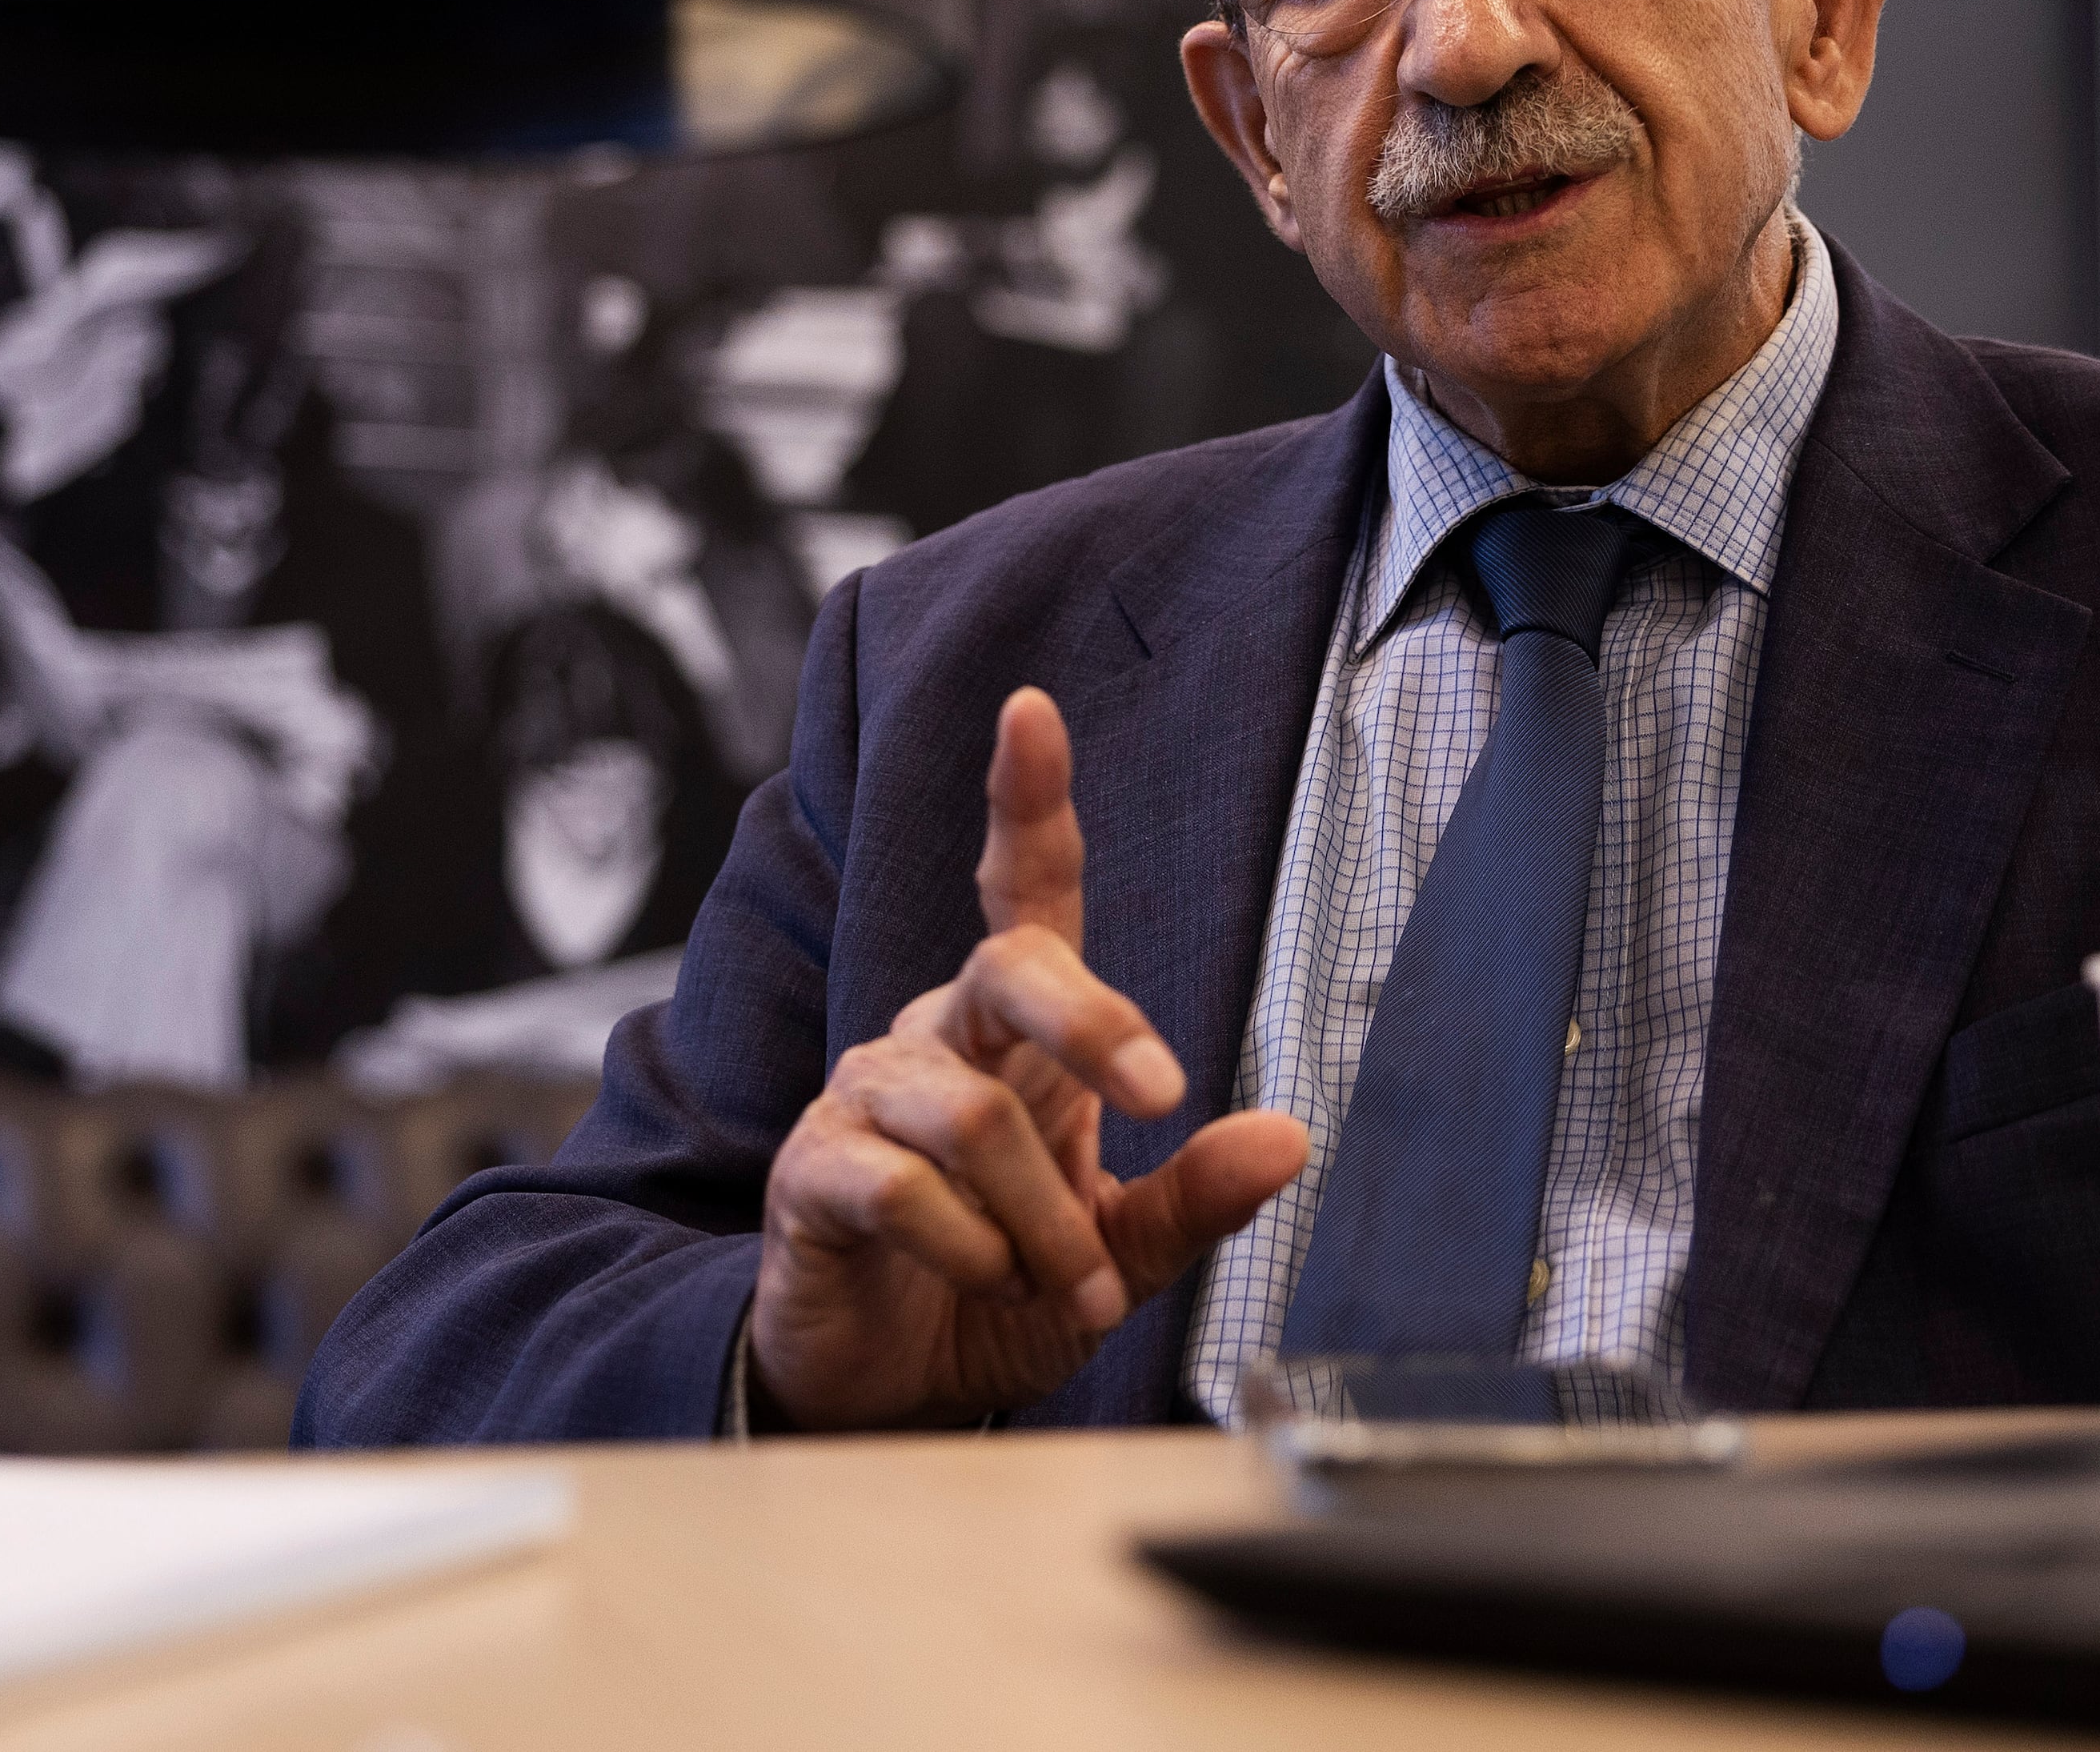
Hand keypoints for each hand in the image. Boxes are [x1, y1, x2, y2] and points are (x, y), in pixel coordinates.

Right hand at [747, 687, 1308, 1430]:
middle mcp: (937, 1037)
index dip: (1025, 801)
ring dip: (1041, 1217)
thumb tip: (1287, 1138)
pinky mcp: (813, 1170)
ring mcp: (865, 1096)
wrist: (890, 1388)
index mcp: (1016, 1034)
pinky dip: (972, 1252)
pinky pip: (901, 1188)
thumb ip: (1193, 1199)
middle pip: (1009, 963)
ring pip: (971, 1115)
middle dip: (1095, 1021)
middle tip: (1159, 1093)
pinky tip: (985, 1284)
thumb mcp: (1119, 1255)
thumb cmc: (1001, 1291)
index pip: (1022, 893)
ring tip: (1060, 1284)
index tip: (1032, 712)